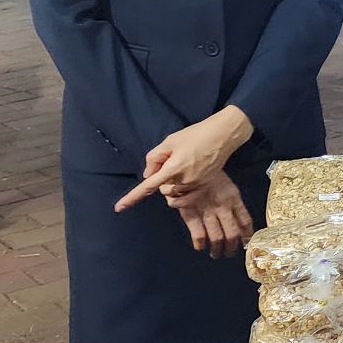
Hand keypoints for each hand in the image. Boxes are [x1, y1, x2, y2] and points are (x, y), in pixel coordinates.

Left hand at [116, 106, 254, 210]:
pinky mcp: (205, 187)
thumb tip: (148, 175)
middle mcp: (185, 180)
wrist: (223, 136)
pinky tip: (188, 176)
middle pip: (163, 188)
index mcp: (174, 168)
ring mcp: (196, 185)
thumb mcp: (170, 141)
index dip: (132, 197)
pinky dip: (183, 189)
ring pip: (175, 192)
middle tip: (173, 160)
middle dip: (163, 178)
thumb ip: (154, 158)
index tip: (119, 208)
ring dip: (174, 182)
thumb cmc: (195, 135)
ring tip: (185, 163)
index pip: (148, 186)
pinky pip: (187, 195)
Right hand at [165, 168, 253, 257]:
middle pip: (231, 233)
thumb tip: (242, 224)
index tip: (248, 243)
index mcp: (233, 198)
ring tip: (216, 254)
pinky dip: (200, 243)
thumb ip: (232, 203)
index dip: (247, 234)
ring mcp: (207, 211)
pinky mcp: (191, 213)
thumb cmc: (208, 174)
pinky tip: (200, 248)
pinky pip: (199, 234)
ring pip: (217, 237)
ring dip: (217, 249)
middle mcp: (222, 207)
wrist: (187, 164)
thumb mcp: (226, 186)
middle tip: (230, 254)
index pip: (245, 220)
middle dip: (231, 247)